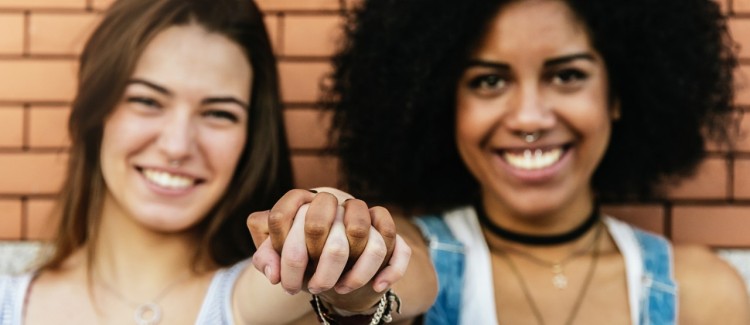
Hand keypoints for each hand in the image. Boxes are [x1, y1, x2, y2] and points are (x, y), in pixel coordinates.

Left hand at [247, 189, 410, 309]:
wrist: (335, 261)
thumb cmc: (304, 255)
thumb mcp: (279, 255)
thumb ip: (266, 256)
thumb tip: (273, 272)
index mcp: (304, 201)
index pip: (285, 211)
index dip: (281, 247)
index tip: (281, 278)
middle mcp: (335, 203)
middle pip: (319, 223)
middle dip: (315, 263)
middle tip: (311, 287)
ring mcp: (364, 217)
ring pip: (361, 231)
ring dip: (351, 269)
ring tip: (338, 289)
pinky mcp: (388, 236)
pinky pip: (399, 245)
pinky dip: (390, 269)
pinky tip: (377, 286)